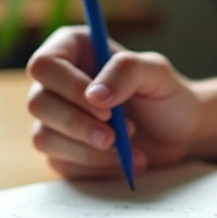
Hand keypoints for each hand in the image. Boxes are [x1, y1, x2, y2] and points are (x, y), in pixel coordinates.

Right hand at [26, 26, 200, 178]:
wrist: (179, 134)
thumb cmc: (166, 95)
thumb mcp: (156, 73)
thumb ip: (126, 71)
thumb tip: (94, 96)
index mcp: (71, 50)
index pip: (44, 65)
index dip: (69, 88)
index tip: (106, 108)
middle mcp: (56, 83)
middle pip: (37, 103)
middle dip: (78, 124)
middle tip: (114, 136)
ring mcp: (54, 119)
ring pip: (42, 137)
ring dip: (86, 149)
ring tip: (125, 148)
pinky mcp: (61, 151)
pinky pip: (60, 163)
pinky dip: (95, 166)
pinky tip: (124, 161)